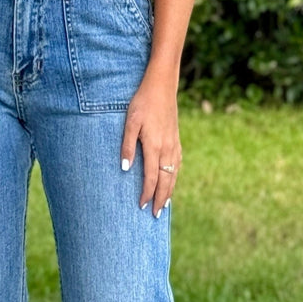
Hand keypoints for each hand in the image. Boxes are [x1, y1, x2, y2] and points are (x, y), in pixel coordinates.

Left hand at [121, 71, 180, 217]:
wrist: (162, 86)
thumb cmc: (142, 103)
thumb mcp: (129, 122)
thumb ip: (127, 146)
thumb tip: (124, 169)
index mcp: (155, 146)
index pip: (151, 177)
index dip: (146, 193)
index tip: (141, 206)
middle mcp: (167, 149)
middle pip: (165, 180)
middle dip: (160, 199)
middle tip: (155, 215)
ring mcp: (174, 144)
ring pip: (174, 174)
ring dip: (169, 191)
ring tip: (164, 205)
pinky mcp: (177, 139)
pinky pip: (177, 164)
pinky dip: (175, 177)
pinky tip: (172, 180)